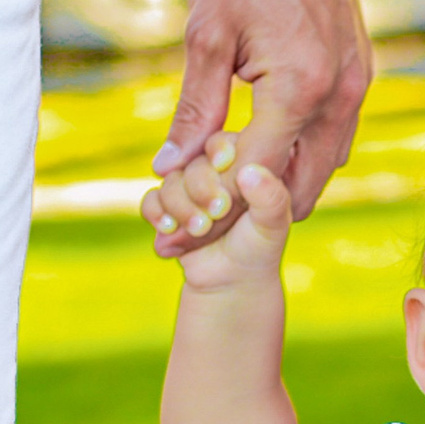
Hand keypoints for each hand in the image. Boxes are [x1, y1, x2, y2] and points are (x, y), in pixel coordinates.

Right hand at [141, 131, 293, 288]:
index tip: (224, 164)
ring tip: (199, 229)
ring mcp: (188, 189)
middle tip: (217, 212)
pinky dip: (157, 213)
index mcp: (240, 165)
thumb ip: (271, 199)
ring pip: (171, 182)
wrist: (231, 280)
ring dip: (181, 206)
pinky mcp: (168, 208)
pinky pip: (151, 201)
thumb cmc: (259, 247)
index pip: (224, 143)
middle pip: (194, 163)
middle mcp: (212, 172)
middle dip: (201, 188)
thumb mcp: (273, 225)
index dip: (220, 150)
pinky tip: (169, 228)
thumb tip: (251, 172)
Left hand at [143, 0, 369, 251]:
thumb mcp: (207, 36)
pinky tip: (255, 157)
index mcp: (299, 89)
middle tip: (195, 226)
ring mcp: (355, 90)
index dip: (210, 212)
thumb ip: (195, 110)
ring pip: (319, 173)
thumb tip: (169, 169)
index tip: (173, 234)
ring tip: (220, 195)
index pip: (253, 177)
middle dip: (245, 216)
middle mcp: (338, 98)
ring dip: (274, 191)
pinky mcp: (357, 79)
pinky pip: (331, 143)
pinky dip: (296, 161)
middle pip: (296, 192)